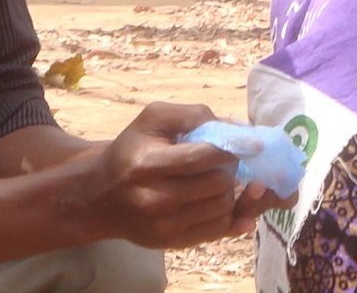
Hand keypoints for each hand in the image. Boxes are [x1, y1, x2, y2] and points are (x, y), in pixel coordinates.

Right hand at [82, 103, 243, 248]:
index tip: (255, 144)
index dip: (234, 148)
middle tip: (228, 161)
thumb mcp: (154, 119)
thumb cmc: (132, 150)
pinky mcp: (171, 243)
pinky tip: (228, 199)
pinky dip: (230, 214)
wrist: (101, 195)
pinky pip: (217, 230)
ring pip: (222, 208)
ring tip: (222, 178)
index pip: (203, 158)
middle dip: (231, 169)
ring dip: (231, 190)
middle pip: (217, 185)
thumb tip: (240, 129)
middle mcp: (154, 199)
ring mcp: (163, 226)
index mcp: (147, 164)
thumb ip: (194, 115)